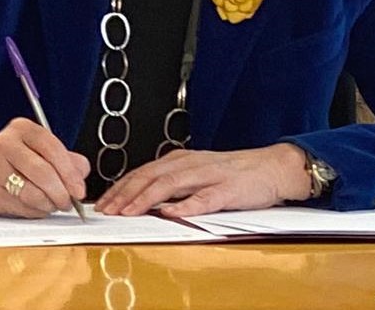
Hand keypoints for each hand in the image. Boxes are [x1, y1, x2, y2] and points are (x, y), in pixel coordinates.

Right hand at [0, 118, 90, 217]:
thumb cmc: (15, 163)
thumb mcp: (41, 153)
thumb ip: (67, 160)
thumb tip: (81, 173)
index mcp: (22, 128)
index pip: (52, 148)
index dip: (70, 172)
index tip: (79, 190)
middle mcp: (5, 142)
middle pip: (43, 172)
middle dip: (61, 193)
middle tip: (68, 203)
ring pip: (32, 192)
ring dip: (48, 205)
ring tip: (51, 204)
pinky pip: (21, 206)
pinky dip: (34, 211)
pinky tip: (34, 205)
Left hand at [94, 143, 310, 217]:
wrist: (272, 167)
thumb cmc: (232, 175)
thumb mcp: (196, 174)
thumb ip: (171, 185)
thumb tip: (142, 199)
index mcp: (179, 160)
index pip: (142, 173)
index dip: (120, 188)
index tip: (103, 203)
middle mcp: (189, 164)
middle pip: (150, 177)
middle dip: (125, 194)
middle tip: (107, 210)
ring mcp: (208, 176)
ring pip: (170, 184)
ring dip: (146, 198)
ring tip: (128, 211)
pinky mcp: (227, 190)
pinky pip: (204, 198)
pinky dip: (185, 205)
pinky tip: (170, 213)